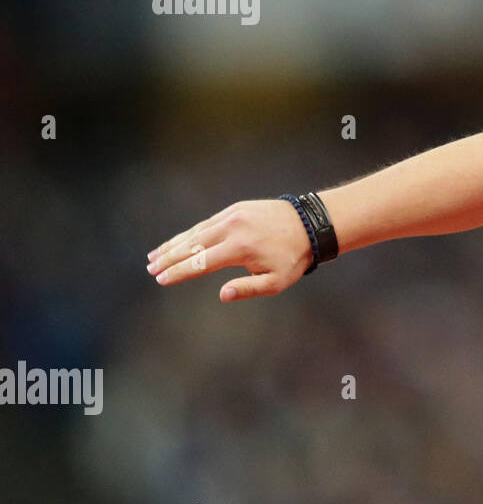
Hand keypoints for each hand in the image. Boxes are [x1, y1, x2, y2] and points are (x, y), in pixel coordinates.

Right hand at [146, 199, 313, 301]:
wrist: (310, 224)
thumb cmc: (294, 257)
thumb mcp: (277, 281)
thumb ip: (248, 289)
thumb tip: (221, 295)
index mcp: (240, 248)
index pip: (200, 262)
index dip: (178, 272)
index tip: (160, 279)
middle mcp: (232, 228)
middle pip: (191, 245)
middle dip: (168, 258)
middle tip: (150, 269)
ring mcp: (232, 215)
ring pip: (196, 231)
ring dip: (174, 244)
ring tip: (154, 256)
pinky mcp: (235, 209)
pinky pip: (207, 223)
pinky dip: (190, 233)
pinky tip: (178, 241)